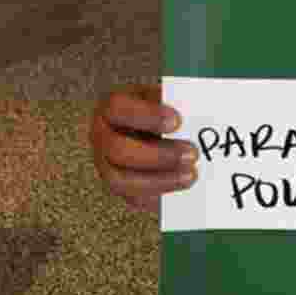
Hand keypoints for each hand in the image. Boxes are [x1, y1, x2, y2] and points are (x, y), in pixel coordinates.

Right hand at [91, 84, 197, 215]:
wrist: (150, 126)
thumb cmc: (158, 108)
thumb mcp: (162, 96)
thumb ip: (173, 104)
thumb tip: (194, 120)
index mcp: (110, 108)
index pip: (117, 107)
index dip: (147, 115)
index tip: (177, 120)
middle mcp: (101, 137)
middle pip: (118, 149)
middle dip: (158, 155)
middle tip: (193, 154)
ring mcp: (105, 165)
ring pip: (121, 180)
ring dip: (160, 180)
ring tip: (191, 175)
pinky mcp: (119, 186)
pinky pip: (133, 198)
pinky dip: (158, 196)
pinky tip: (180, 188)